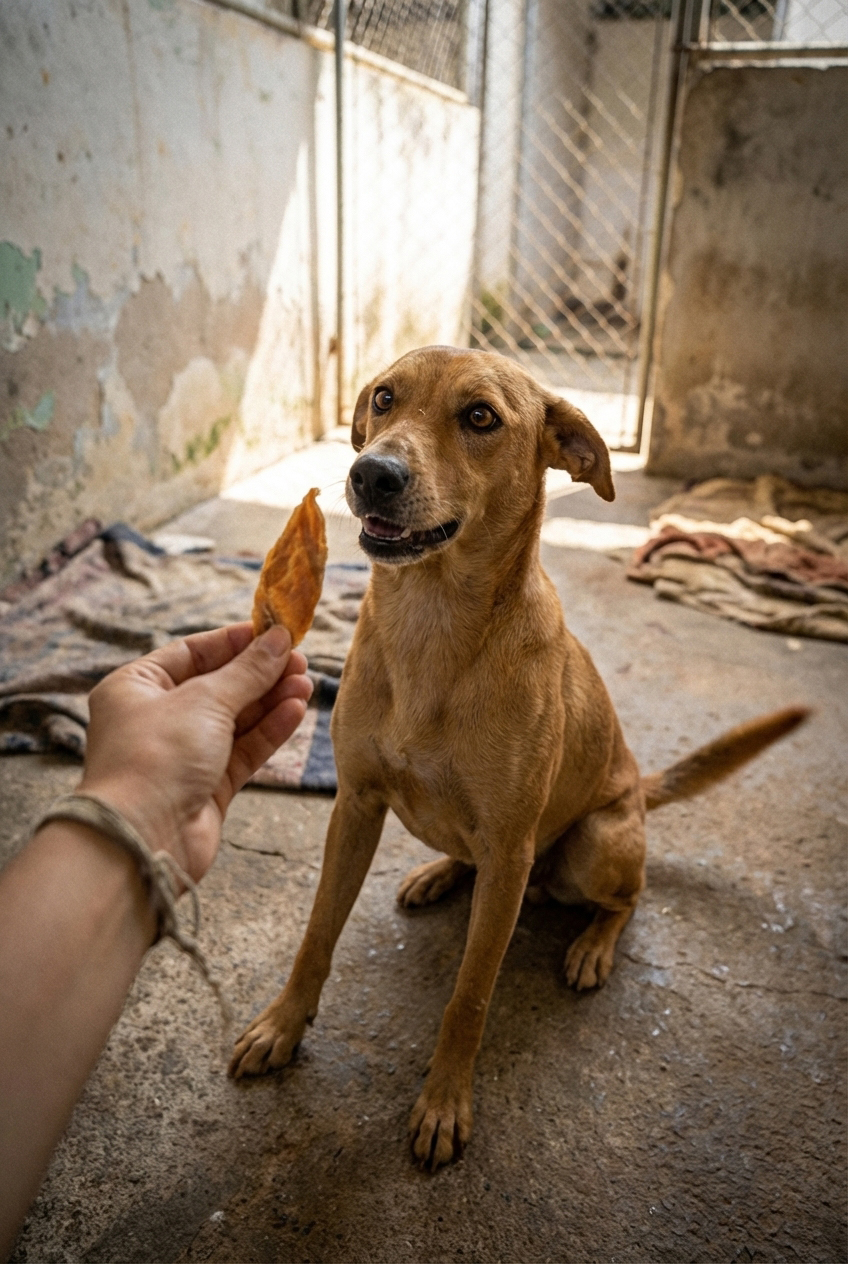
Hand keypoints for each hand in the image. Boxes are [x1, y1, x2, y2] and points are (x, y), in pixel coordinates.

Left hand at [77, 622, 311, 882]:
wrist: (144, 839)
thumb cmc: (157, 758)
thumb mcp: (204, 700)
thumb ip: (247, 671)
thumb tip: (279, 640)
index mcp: (136, 688)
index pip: (191, 653)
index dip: (234, 642)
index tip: (274, 633)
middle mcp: (156, 719)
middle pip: (218, 686)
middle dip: (260, 674)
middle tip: (300, 661)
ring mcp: (183, 755)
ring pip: (235, 720)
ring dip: (271, 701)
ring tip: (306, 684)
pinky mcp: (207, 787)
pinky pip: (243, 750)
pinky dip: (269, 731)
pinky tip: (295, 711)